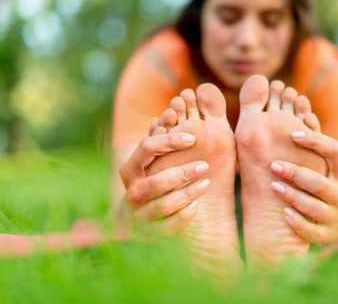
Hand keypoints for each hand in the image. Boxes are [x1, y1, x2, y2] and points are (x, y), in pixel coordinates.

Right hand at [119, 119, 209, 234]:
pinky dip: (182, 217)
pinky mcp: (149, 233)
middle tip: (205, 165)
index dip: (169, 141)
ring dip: (187, 194)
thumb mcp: (161, 156)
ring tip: (206, 183)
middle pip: (155, 182)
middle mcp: (131, 192)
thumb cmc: (158, 176)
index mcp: (131, 168)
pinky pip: (166, 228)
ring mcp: (139, 214)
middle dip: (182, 173)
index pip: (146, 148)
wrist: (145, 216)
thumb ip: (167, 134)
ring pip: (162, 206)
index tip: (193, 137)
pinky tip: (197, 206)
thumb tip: (176, 104)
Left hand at [270, 129, 337, 244]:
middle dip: (296, 173)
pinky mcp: (326, 235)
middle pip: (319, 183)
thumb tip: (298, 106)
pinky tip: (284, 212)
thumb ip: (312, 142)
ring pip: (314, 207)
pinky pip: (312, 231)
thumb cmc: (324, 184)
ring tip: (273, 186)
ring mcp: (334, 215)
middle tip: (273, 165)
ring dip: (293, 196)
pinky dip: (298, 222)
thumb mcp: (324, 166)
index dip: (315, 141)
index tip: (293, 134)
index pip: (334, 151)